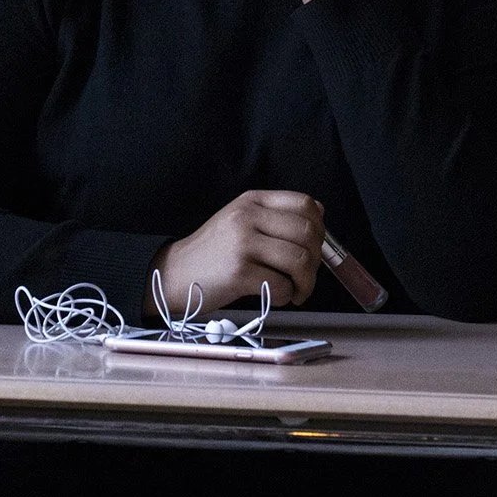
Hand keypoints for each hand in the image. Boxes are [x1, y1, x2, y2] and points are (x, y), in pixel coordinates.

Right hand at [153, 190, 325, 313]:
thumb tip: (320, 214)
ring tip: (297, 290)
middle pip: (308, 232)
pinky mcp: (239, 272)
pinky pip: (282, 286)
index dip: (320, 227)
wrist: (176, 274)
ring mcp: (242, 244)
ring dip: (306, 282)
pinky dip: (287, 296)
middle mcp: (248, 217)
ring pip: (300, 260)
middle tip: (307, 275)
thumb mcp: (242, 221)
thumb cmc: (215, 252)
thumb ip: (276, 216)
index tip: (315, 247)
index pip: (305, 204)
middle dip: (316, 260)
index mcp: (252, 200)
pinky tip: (277, 296)